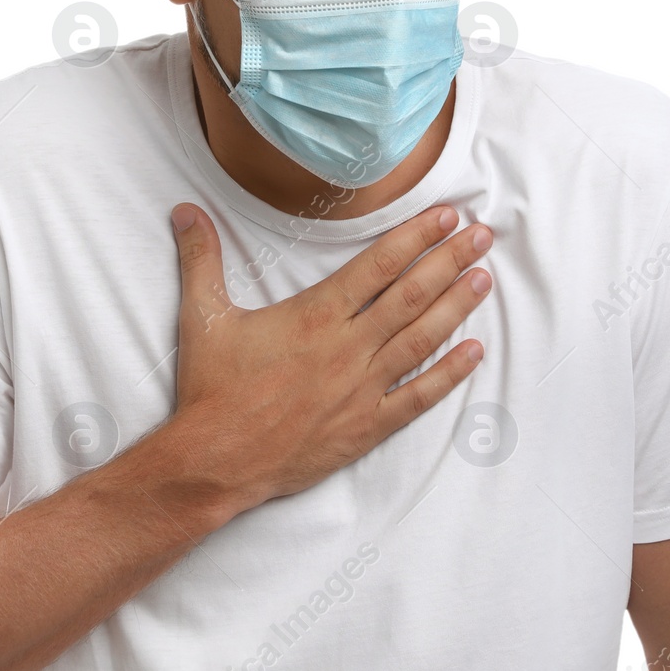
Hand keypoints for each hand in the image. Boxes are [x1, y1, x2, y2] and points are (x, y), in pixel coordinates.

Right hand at [167, 201, 492, 510]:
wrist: (216, 460)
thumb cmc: (212, 390)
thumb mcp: (203, 316)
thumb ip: (200, 257)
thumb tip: (184, 210)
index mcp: (315, 316)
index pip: (378, 265)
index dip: (416, 236)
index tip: (445, 215)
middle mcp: (347, 348)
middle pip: (411, 295)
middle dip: (451, 261)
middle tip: (483, 235)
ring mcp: (361, 389)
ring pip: (421, 340)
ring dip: (456, 306)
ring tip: (485, 278)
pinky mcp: (366, 427)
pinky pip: (418, 398)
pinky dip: (449, 375)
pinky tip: (474, 352)